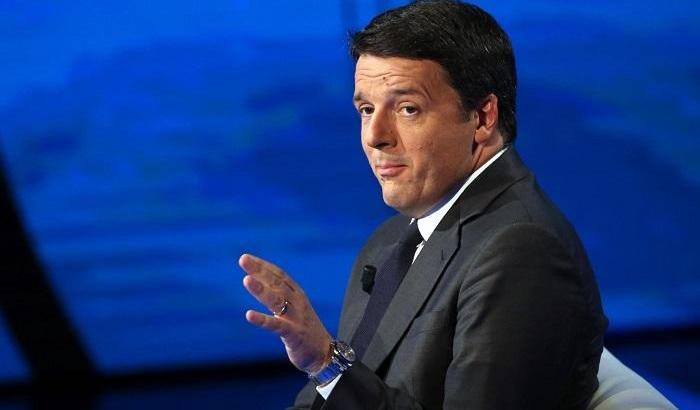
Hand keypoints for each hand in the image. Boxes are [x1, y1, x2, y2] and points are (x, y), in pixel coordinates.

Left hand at [239, 253, 331, 373]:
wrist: (323, 353)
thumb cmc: (304, 329)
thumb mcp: (293, 308)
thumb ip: (279, 295)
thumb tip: (258, 281)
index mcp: (297, 294)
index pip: (279, 275)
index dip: (264, 266)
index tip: (247, 257)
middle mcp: (297, 302)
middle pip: (277, 283)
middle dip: (260, 271)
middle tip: (243, 259)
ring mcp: (296, 317)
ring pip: (277, 300)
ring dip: (261, 290)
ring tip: (246, 280)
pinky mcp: (294, 334)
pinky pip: (276, 325)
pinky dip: (262, 320)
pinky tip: (249, 315)